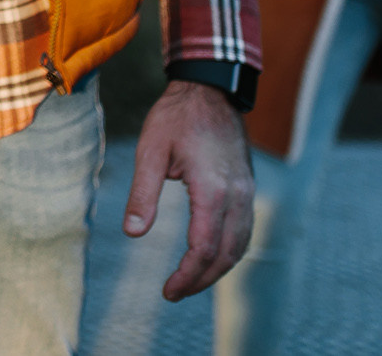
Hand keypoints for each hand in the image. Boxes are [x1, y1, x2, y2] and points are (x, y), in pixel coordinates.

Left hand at [126, 81, 253, 301]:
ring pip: (240, 246)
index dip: (187, 274)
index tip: (167, 291)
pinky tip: (211, 257)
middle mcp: (237, 195)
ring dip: (217, 269)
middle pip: (225, 254)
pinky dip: (229, 252)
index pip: (204, 247)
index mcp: (213, 189)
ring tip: (189, 282)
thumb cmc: (175, 117)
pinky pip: (244, 231)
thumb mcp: (150, 151)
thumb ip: (143, 194)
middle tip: (174, 293)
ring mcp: (247, 192)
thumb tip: (133, 233)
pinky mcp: (247, 188)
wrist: (209, 89)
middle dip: (201, 280)